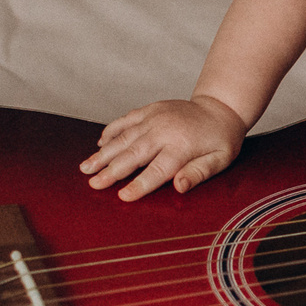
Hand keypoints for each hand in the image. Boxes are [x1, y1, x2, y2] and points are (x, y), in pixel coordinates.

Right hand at [81, 95, 248, 200]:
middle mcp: (164, 130)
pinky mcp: (149, 109)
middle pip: (133, 154)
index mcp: (182, 146)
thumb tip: (179, 187)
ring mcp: (154, 117)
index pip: (157, 170)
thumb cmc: (220, 140)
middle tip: (93, 184)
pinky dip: (111, 131)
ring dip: (103, 153)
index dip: (139, 184)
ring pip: (123, 137)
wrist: (219, 108)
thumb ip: (199, 173)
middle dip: (111, 170)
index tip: (123, 197)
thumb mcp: (219, 160)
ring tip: (85, 167)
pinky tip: (99, 145)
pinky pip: (125, 120)